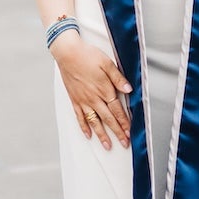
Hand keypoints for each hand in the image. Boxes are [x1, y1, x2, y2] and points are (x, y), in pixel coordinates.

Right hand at [54, 34, 130, 148]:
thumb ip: (118, 78)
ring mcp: (83, 101)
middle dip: (117, 132)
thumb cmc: (88, 55)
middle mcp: (94, 98)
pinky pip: (80, 117)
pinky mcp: (74, 100)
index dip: (124, 122)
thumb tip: (129, 89)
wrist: (67, 53)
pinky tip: (88, 135)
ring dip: (102, 135)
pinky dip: (84, 127)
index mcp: (104, 89)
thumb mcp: (107, 63)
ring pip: (94, 122)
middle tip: (124, 143)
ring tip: (108, 146)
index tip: (130, 132)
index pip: (117, 110)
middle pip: (108, 119)